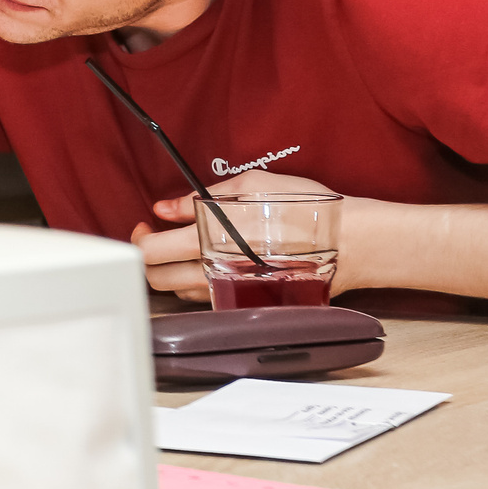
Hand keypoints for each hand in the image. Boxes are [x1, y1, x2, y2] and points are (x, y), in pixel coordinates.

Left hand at [130, 171, 341, 302]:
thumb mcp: (250, 185)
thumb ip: (200, 198)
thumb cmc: (304, 209)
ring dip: (173, 273)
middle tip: (157, 240)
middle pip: (157, 280)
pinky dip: (199, 285)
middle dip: (148, 260)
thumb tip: (165, 208)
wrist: (348, 242)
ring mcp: (232, 290)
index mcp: (211, 238)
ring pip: (180, 292)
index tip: (145, 228)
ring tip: (186, 250)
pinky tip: (212, 264)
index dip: (139, 240)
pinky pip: (209, 299)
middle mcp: (216, 270)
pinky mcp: (248, 302)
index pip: (150, 252)